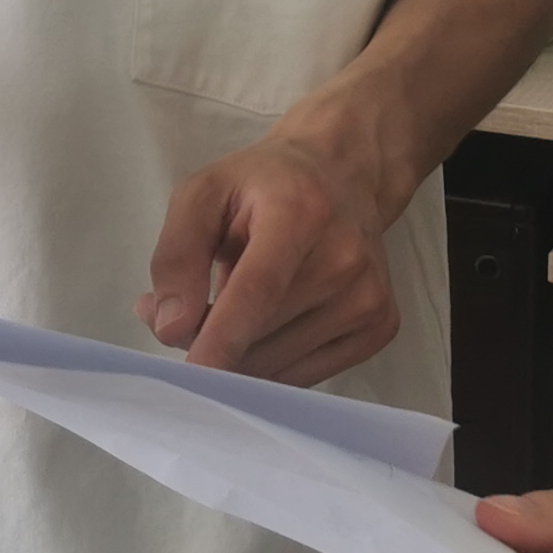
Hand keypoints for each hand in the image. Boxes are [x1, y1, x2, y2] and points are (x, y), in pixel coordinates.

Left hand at [140, 128, 400, 384]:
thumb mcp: (203, 193)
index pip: (259, 289)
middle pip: (261, 335)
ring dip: (238, 355)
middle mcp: (345, 258)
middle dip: (209, 339)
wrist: (342, 176)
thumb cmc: (265, 185)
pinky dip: (272, 364)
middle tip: (188, 311)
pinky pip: (306, 375)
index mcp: (300, 212)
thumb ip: (176, 254)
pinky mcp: (380, 327)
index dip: (223, 338)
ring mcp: (369, 297)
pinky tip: (268, 324)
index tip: (193, 376)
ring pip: (279, 365)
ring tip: (229, 309)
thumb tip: (172, 327)